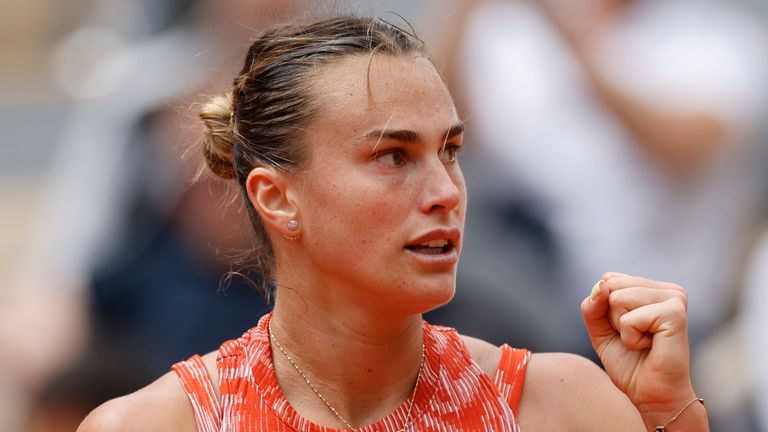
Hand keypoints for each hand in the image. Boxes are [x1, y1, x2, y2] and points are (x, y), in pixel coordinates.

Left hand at [581, 272, 699, 423]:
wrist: (651, 396)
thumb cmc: (629, 363)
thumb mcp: (600, 329)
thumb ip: (593, 305)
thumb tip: (601, 286)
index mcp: (654, 288)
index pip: (608, 279)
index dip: (605, 309)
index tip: (627, 329)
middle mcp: (669, 289)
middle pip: (611, 286)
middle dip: (613, 318)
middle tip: (636, 338)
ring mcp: (675, 298)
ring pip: (617, 299)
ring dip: (622, 329)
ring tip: (644, 343)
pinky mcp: (675, 313)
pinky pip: (628, 320)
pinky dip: (630, 339)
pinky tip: (650, 347)